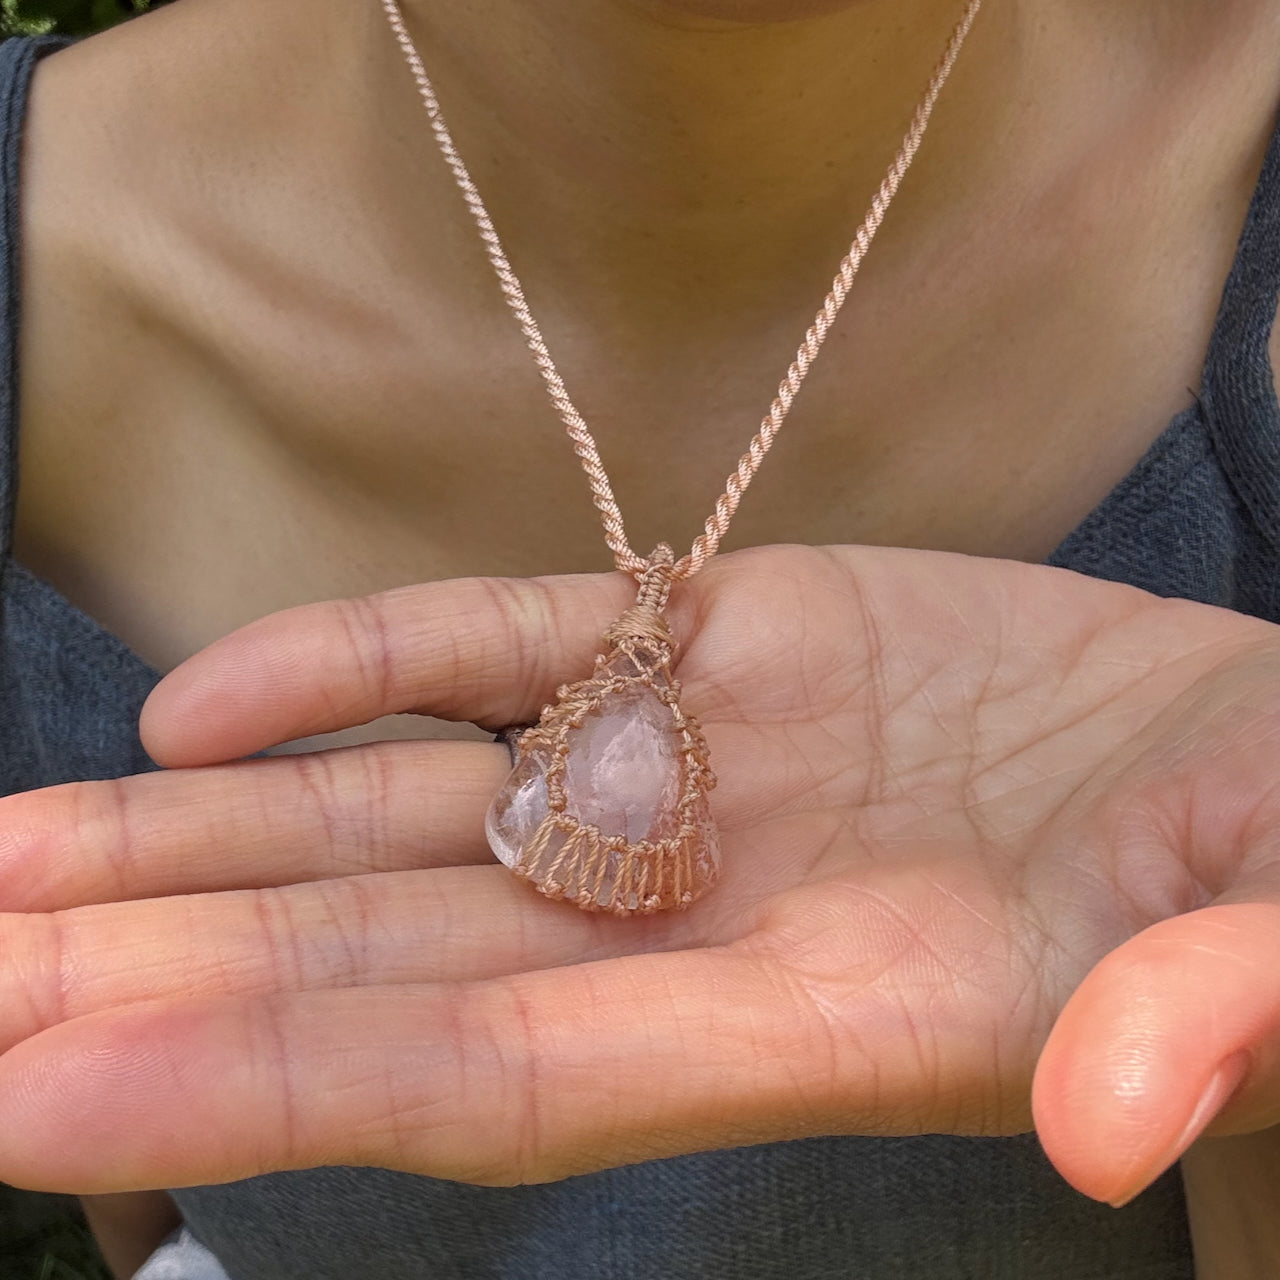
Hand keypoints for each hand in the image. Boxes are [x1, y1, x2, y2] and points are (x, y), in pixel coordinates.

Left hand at [1, 543, 1278, 1205]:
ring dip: (201, 836)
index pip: (489, 1074)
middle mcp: (705, 910)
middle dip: (155, 976)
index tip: (40, 1094)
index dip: (266, 1091)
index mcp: (818, 1015)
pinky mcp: (709, 641)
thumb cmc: (1278, 861)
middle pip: (381, 959)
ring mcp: (688, 768)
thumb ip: (1203, 1008)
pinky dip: (357, 666)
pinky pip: (492, 650)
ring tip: (7, 860)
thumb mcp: (1275, 932)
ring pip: (392, 812)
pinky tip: (211, 700)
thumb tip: (1113, 1106)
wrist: (1259, 761)